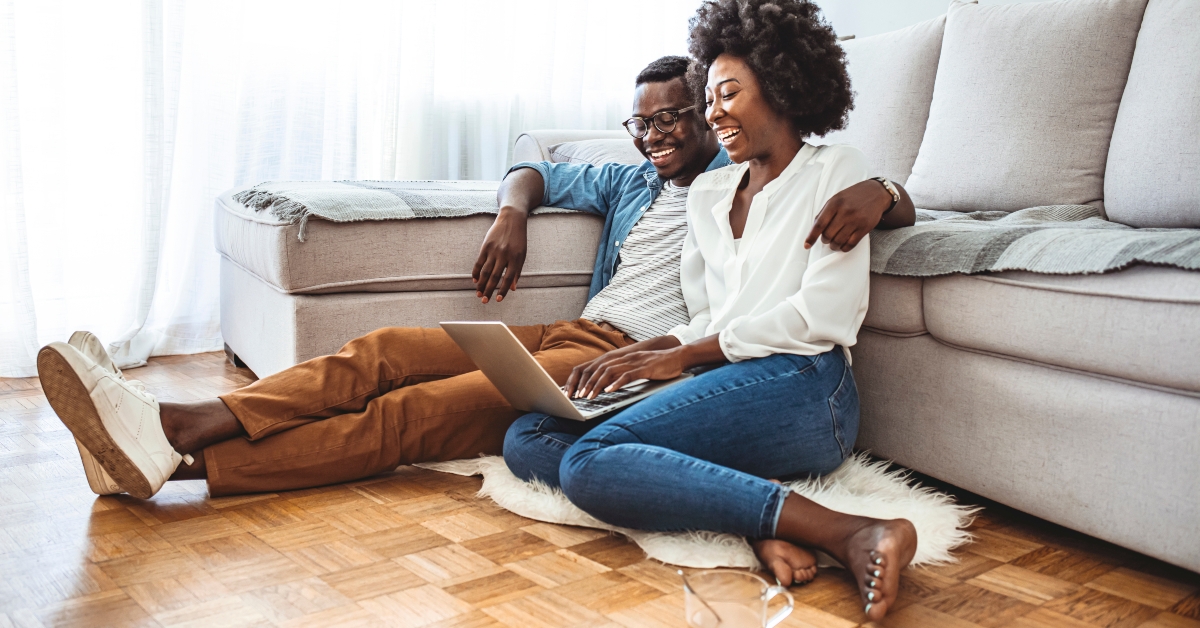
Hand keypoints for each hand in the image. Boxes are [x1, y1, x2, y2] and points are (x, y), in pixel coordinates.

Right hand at [472, 208, 526, 302]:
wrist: (511, 220)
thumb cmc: (518, 240)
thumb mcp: (522, 255)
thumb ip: (517, 272)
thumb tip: (512, 288)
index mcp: (516, 259)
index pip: (508, 279)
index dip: (503, 291)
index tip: (498, 300)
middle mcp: (504, 255)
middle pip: (494, 277)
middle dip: (489, 291)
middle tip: (484, 301)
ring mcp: (494, 251)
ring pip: (485, 271)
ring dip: (481, 284)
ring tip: (478, 294)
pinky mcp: (485, 246)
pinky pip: (479, 262)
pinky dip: (476, 272)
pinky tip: (475, 280)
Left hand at [566, 347, 687, 398]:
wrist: (678, 357)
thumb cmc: (657, 366)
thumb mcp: (636, 369)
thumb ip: (622, 374)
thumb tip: (607, 386)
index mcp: (620, 358)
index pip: (595, 366)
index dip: (582, 377)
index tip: (573, 391)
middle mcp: (624, 358)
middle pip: (598, 368)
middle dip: (585, 383)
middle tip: (577, 396)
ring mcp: (634, 362)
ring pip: (609, 372)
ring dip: (597, 385)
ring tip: (589, 396)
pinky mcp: (644, 368)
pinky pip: (627, 375)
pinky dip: (616, 383)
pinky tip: (609, 392)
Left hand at [805, 179, 891, 251]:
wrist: (876, 193)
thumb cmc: (853, 196)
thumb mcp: (837, 198)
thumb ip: (825, 212)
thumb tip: (814, 228)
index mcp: (835, 203)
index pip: (819, 224)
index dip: (811, 237)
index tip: (807, 245)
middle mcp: (845, 212)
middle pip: (828, 235)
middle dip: (825, 240)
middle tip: (826, 239)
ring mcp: (856, 221)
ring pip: (838, 241)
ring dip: (834, 245)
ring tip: (834, 243)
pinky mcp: (865, 228)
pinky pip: (851, 244)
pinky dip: (844, 248)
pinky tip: (843, 245)